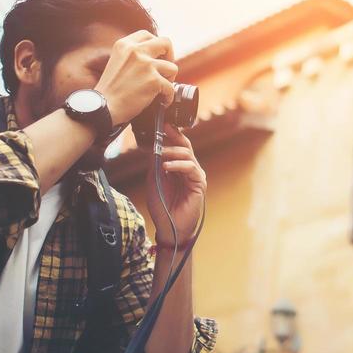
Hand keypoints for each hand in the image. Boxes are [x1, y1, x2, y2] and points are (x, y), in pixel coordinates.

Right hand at [94, 31, 178, 124]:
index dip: (156, 45)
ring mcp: (146, 65)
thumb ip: (133, 55)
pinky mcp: (153, 80)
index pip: (147, 34)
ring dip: (169, 79)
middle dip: (170, 56)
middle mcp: (136, 51)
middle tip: (165, 69)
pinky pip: (171, 87)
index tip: (157, 56)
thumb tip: (154, 56)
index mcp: (124, 44)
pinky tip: (162, 101)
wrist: (104, 107)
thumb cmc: (110, 90)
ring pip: (172, 67)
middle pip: (166, 42)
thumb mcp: (117, 61)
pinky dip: (168, 97)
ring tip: (161, 87)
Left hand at [146, 125, 205, 241]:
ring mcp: (195, 175)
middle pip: (185, 146)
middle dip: (173, 136)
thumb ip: (155, 164)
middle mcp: (188, 169)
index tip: (160, 125)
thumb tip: (153, 147)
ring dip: (172, 151)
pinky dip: (178, 164)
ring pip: (187, 154)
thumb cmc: (162, 205)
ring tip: (160, 153)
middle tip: (162, 130)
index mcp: (178, 167)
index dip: (170, 135)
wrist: (169, 226)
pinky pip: (190, 167)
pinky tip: (167, 166)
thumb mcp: (154, 180)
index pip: (177, 146)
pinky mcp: (199, 183)